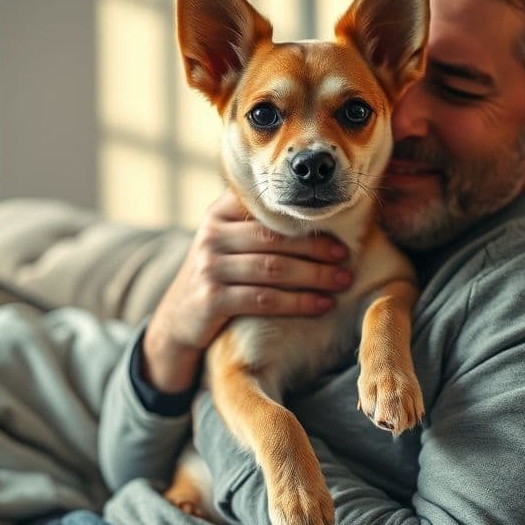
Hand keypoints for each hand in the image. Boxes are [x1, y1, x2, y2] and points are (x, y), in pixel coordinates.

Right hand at [142, 190, 352, 391]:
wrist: (177, 319)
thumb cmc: (217, 274)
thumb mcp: (225, 240)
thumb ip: (254, 222)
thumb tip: (318, 208)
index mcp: (219, 213)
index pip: (266, 206)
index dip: (303, 213)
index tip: (337, 219)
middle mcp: (212, 235)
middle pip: (275, 238)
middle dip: (316, 247)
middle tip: (346, 255)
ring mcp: (209, 267)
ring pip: (274, 269)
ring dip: (315, 275)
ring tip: (342, 280)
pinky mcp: (212, 300)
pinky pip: (265, 299)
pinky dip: (298, 302)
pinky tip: (322, 304)